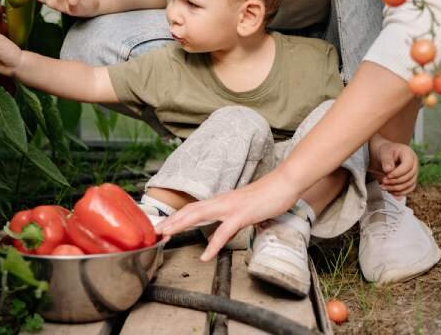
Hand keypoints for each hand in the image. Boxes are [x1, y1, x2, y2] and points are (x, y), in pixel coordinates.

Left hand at [155, 169, 299, 261]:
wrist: (283, 184)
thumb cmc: (266, 197)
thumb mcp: (243, 211)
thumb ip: (228, 223)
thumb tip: (217, 235)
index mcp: (221, 201)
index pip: (194, 208)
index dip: (177, 216)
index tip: (163, 226)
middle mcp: (222, 201)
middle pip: (190, 210)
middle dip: (172, 220)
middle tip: (157, 231)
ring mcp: (231, 207)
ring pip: (199, 214)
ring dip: (181, 224)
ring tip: (168, 235)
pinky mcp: (242, 215)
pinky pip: (224, 231)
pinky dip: (213, 245)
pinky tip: (205, 256)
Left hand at [373, 139, 418, 196]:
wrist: (384, 156)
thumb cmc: (385, 152)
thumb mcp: (384, 153)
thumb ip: (386, 161)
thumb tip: (388, 170)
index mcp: (409, 154)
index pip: (407, 166)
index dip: (398, 173)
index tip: (387, 176)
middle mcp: (414, 164)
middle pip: (409, 176)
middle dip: (395, 181)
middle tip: (383, 181)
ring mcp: (414, 172)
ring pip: (409, 184)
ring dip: (396, 188)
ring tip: (383, 187)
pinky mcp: (411, 180)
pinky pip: (409, 189)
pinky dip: (399, 192)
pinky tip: (389, 191)